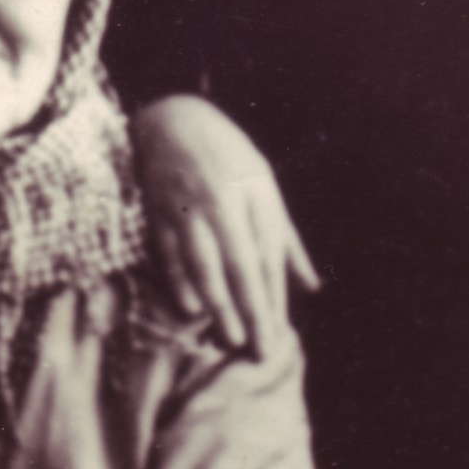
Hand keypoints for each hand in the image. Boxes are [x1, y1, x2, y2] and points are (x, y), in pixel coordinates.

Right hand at [130, 94, 317, 361]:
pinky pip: (169, 252)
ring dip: (220, 303)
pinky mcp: (158, 211)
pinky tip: (191, 309)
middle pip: (241, 264)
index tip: (279, 333)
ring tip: (233, 337)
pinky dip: (180, 280)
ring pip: (206, 262)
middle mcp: (225, 201)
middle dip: (254, 309)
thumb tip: (311, 286)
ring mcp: (189, 206)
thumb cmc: (226, 157)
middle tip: (261, 350)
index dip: (273, 297)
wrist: (172, 119)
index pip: (269, 255)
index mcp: (257, 194)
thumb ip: (286, 239)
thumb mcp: (264, 186)